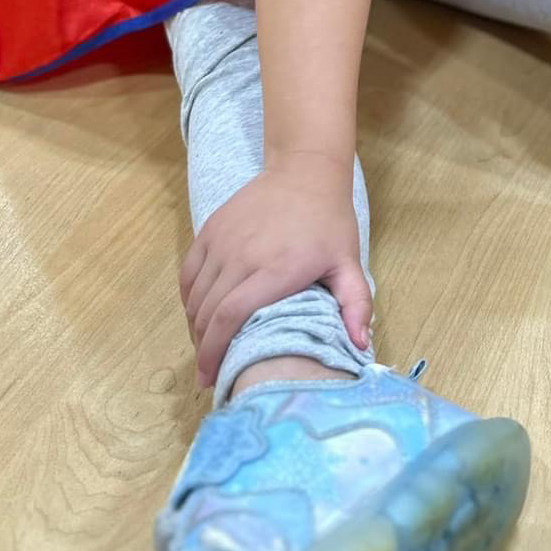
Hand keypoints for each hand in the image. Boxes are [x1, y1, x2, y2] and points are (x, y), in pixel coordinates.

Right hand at [180, 157, 370, 387]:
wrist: (305, 173)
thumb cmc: (329, 223)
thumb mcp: (349, 263)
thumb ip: (356, 304)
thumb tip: (362, 346)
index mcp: (276, 269)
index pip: (230, 317)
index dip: (215, 351)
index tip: (211, 378)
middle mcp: (242, 255)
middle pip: (208, 313)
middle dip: (203, 348)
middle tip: (208, 372)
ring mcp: (222, 241)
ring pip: (195, 296)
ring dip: (194, 327)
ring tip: (205, 348)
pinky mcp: (210, 230)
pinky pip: (188, 273)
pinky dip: (188, 299)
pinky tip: (197, 315)